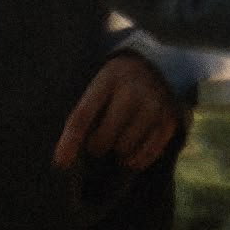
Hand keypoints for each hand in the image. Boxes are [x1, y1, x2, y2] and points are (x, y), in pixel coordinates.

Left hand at [51, 54, 183, 174]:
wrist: (154, 66)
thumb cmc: (114, 85)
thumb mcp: (97, 87)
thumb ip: (83, 114)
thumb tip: (62, 159)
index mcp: (107, 79)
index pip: (83, 115)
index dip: (70, 141)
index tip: (60, 162)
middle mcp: (133, 90)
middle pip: (106, 136)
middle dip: (97, 146)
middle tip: (97, 144)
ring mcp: (154, 105)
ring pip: (126, 147)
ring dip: (118, 152)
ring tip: (117, 142)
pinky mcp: (169, 120)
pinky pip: (149, 153)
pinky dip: (136, 160)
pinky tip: (130, 155)